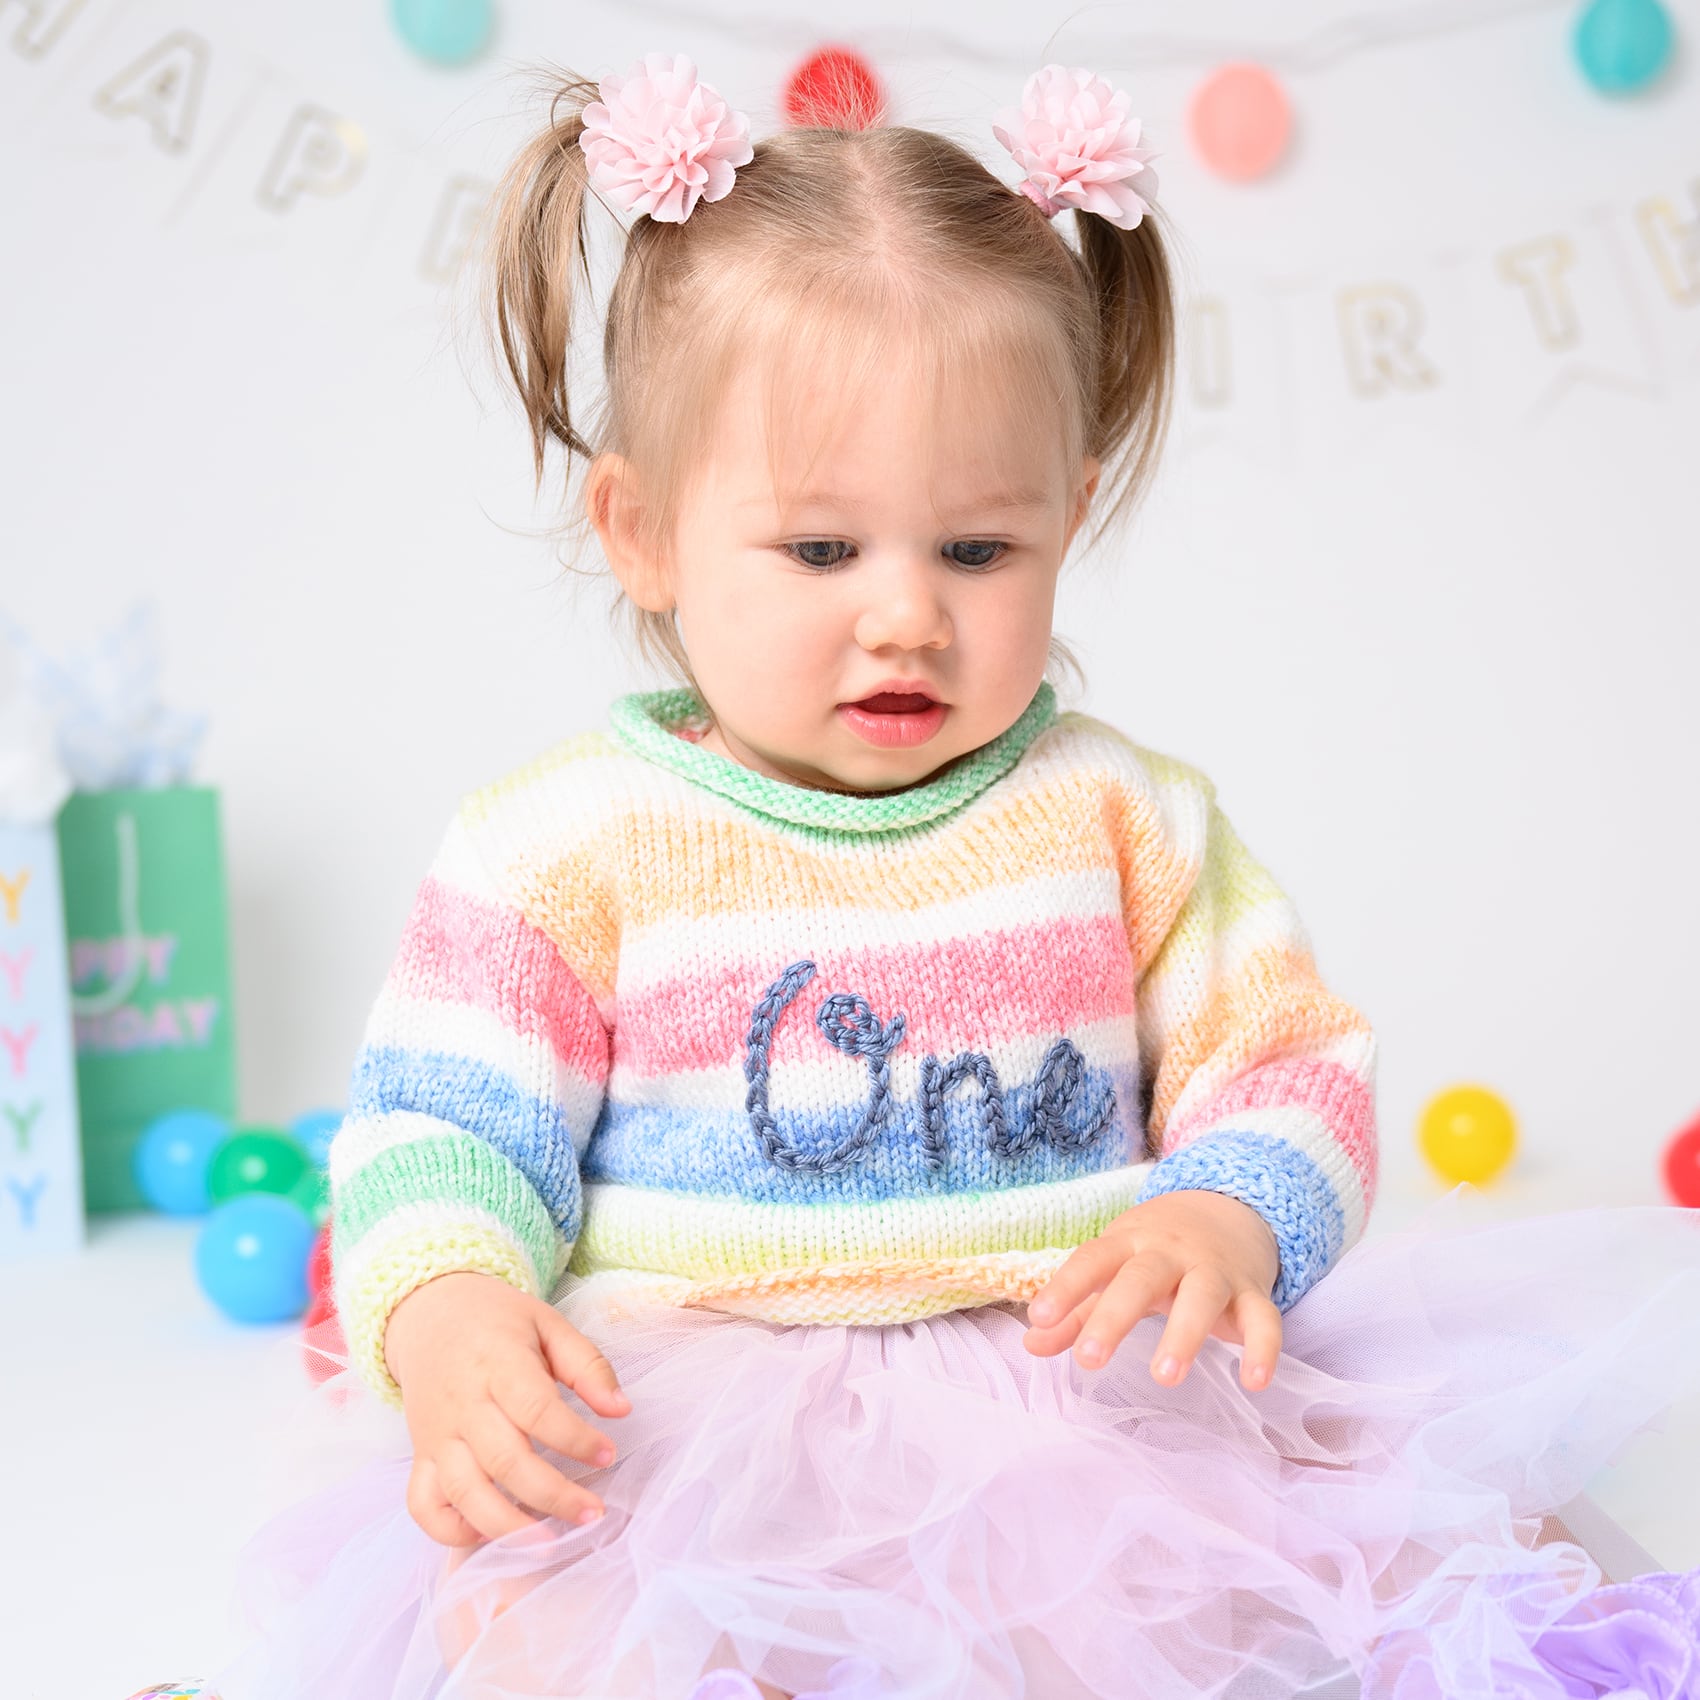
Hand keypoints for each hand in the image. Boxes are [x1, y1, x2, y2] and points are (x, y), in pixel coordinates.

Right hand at [383, 1269, 630, 1546]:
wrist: (429, 1315)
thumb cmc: (497, 1322)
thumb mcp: (548, 1324)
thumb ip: (587, 1365)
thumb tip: (621, 1410)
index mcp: (499, 1363)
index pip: (536, 1410)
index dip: (575, 1439)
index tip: (608, 1455)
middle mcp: (463, 1404)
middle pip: (505, 1460)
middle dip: (552, 1495)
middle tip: (592, 1513)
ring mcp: (437, 1435)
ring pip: (465, 1491)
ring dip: (506, 1525)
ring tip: (549, 1542)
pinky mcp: (421, 1456)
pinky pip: (423, 1506)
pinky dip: (450, 1530)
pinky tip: (488, 1534)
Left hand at [1023, 1189, 1282, 1390]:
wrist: (1228, 1207)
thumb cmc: (1155, 1250)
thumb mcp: (1114, 1269)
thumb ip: (1077, 1310)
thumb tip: (1031, 1344)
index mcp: (1129, 1243)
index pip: (1093, 1259)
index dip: (1066, 1287)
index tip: (1039, 1318)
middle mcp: (1170, 1252)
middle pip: (1141, 1278)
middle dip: (1116, 1316)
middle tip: (1090, 1358)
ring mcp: (1214, 1270)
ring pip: (1202, 1295)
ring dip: (1184, 1333)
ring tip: (1164, 1376)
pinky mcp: (1253, 1292)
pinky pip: (1263, 1318)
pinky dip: (1264, 1347)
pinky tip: (1254, 1381)